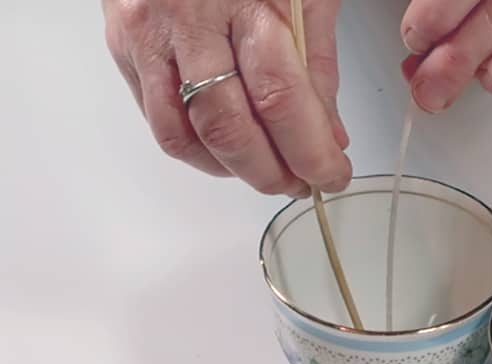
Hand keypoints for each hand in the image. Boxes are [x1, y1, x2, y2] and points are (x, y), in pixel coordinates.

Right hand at [103, 0, 350, 196]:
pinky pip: (160, 121)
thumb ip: (318, 66)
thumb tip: (330, 138)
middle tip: (303, 183)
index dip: (310, 152)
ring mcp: (147, 34)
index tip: (333, 175)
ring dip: (233, 170)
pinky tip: (229, 150)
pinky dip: (200, 149)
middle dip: (272, 173)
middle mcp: (188, 19)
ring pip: (185, 135)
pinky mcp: (123, 45)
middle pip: (228, 128)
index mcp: (246, 1)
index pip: (280, 99)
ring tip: (269, 171)